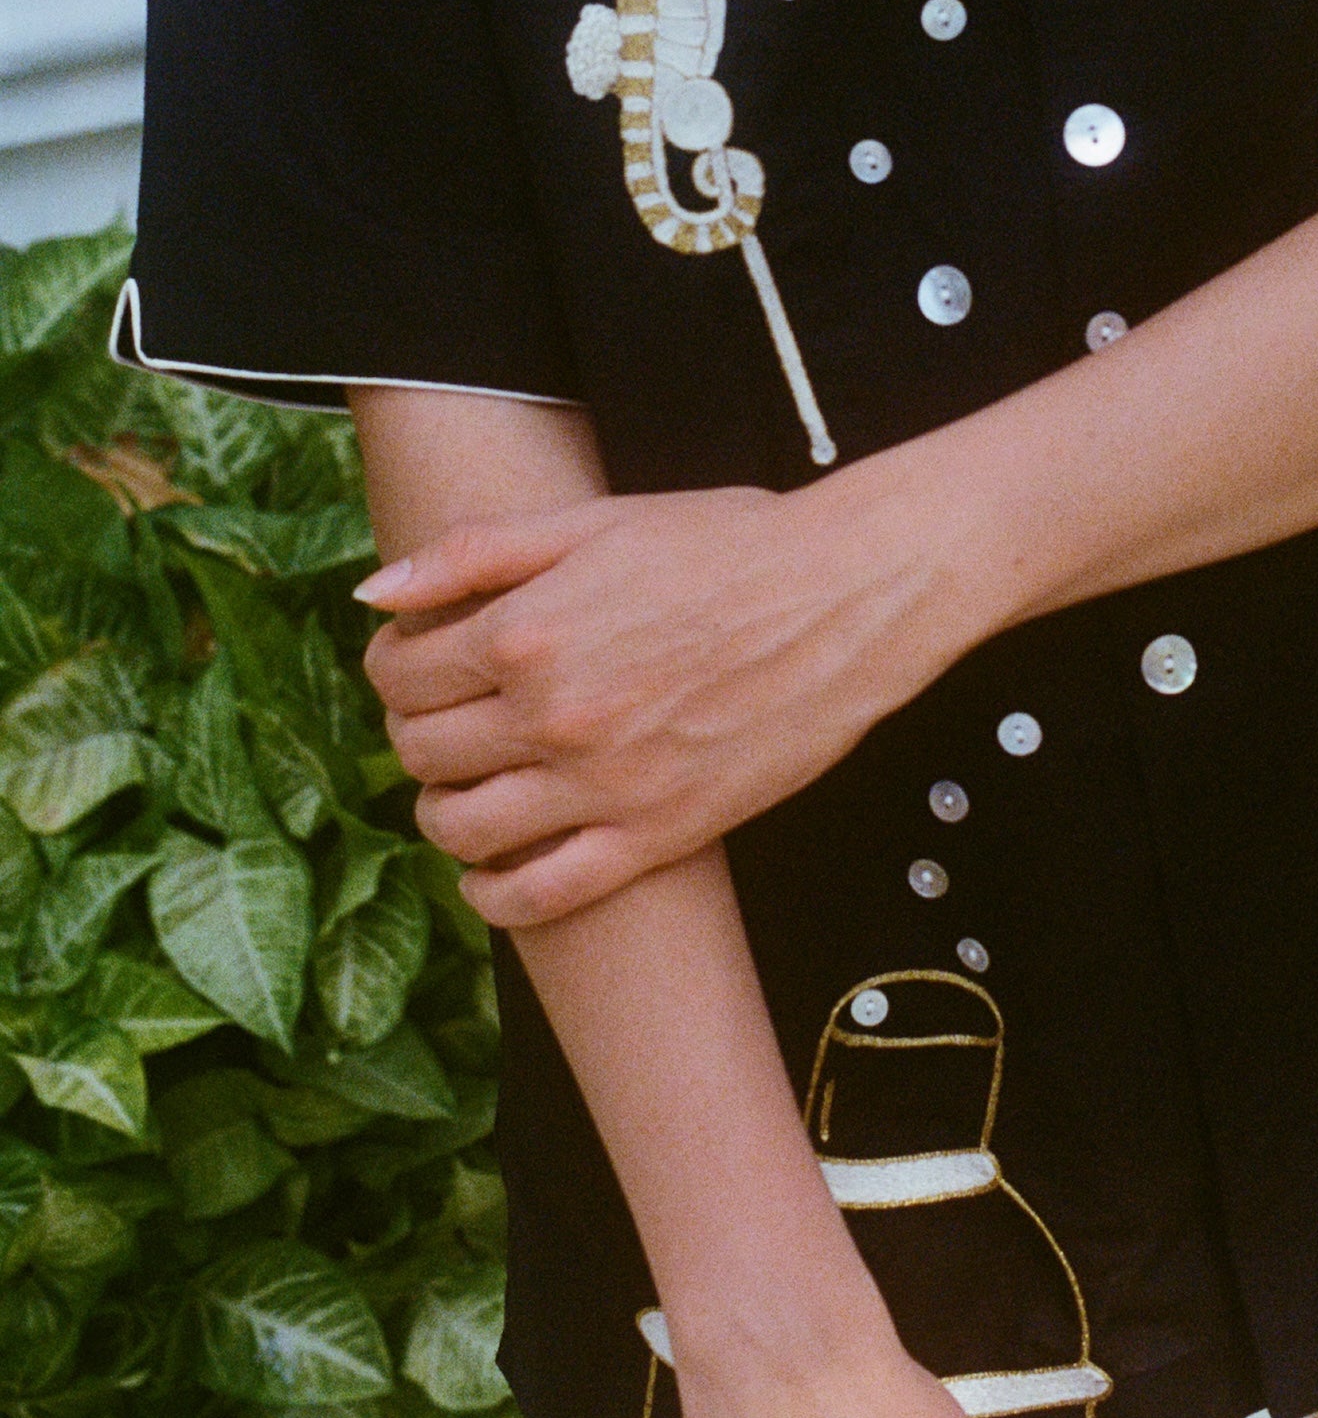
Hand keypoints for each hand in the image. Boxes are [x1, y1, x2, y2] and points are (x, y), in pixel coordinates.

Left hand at [357, 473, 974, 922]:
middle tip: (448, 717)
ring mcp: (603, 785)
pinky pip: (540, 895)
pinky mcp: (656, 836)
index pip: (400, 675)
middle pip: (421, 751)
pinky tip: (492, 871)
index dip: (393, 668)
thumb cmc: (727, 545)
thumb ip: (475, 552)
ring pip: (462, 829)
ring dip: (442, 811)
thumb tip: (373, 597)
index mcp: (528, 630)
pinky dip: (494, 894)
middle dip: (415, 732)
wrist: (844, 597)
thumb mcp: (595, 521)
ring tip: (467, 785)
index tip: (418, 664)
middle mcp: (553, 715)